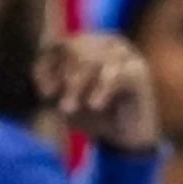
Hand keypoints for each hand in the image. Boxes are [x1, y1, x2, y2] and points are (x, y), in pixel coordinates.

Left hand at [34, 33, 158, 153]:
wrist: (128, 140)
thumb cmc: (95, 117)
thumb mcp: (63, 102)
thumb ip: (49, 88)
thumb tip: (43, 83)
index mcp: (88, 44)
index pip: (59, 45)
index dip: (47, 68)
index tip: (44, 95)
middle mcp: (107, 42)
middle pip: (75, 47)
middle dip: (64, 78)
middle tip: (61, 107)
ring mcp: (126, 54)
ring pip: (93, 59)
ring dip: (77, 86)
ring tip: (70, 110)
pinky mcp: (139, 71)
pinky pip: (114, 73)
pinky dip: (101, 90)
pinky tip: (95, 106)